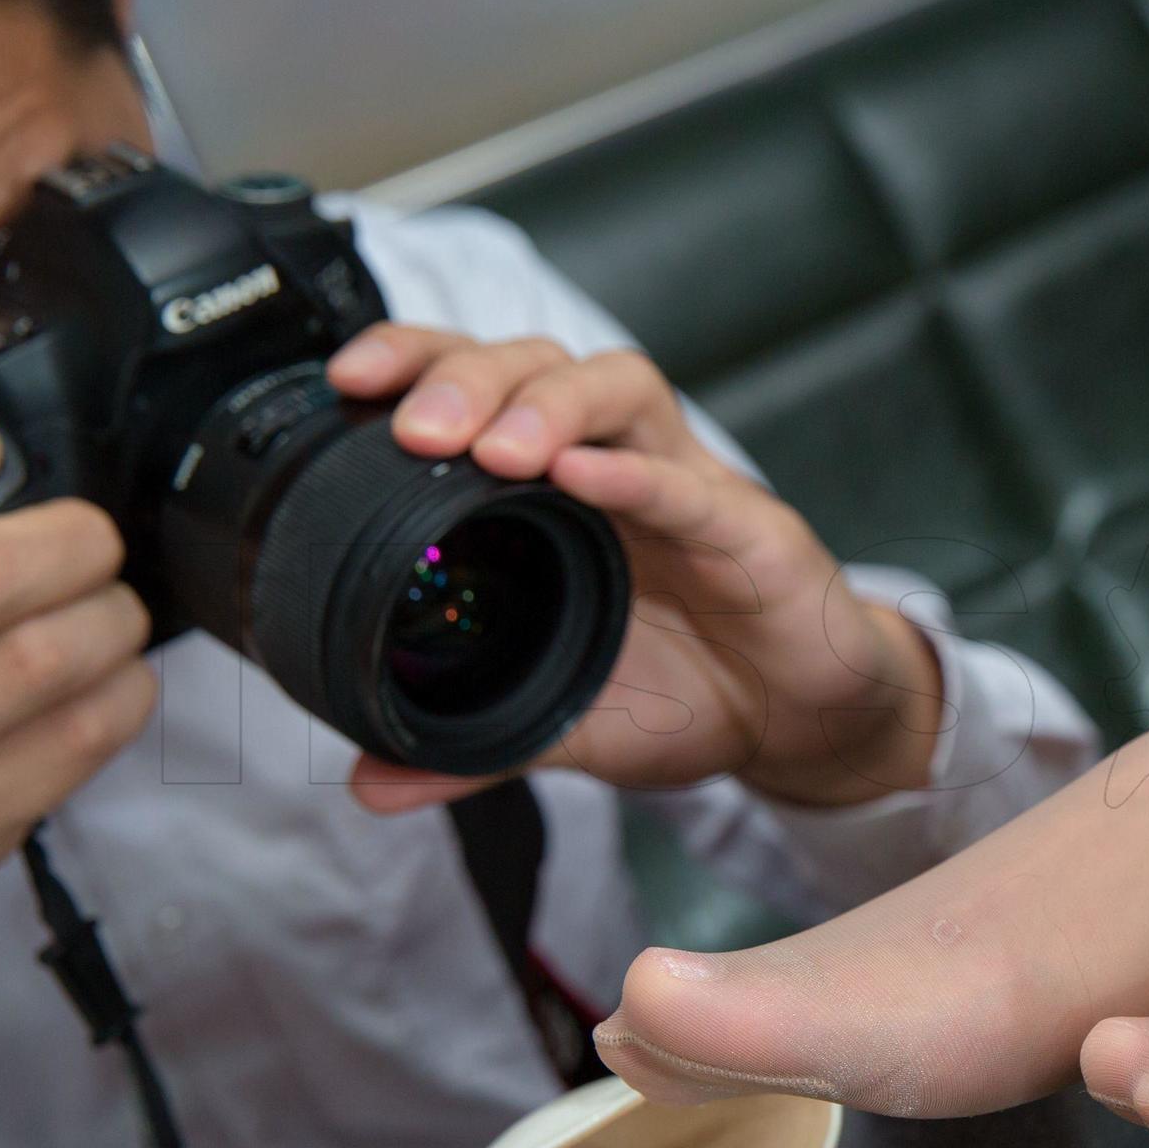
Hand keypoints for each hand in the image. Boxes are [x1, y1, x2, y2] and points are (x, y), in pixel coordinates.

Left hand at [326, 326, 945, 811]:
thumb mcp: (561, 724)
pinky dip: (635, 474)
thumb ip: (467, 744)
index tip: (347, 383)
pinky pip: (688, 485)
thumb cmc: (691, 692)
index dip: (415, 363)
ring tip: (494, 446)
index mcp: (558, 490)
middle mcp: (617, 461)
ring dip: (547, 404)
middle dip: (469, 377)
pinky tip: (586, 476)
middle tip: (415, 428)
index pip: (481, 386)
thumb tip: (367, 784)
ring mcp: (686, 483)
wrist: (801, 723)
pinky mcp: (751, 528)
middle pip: (538, 364)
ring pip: (615, 387)